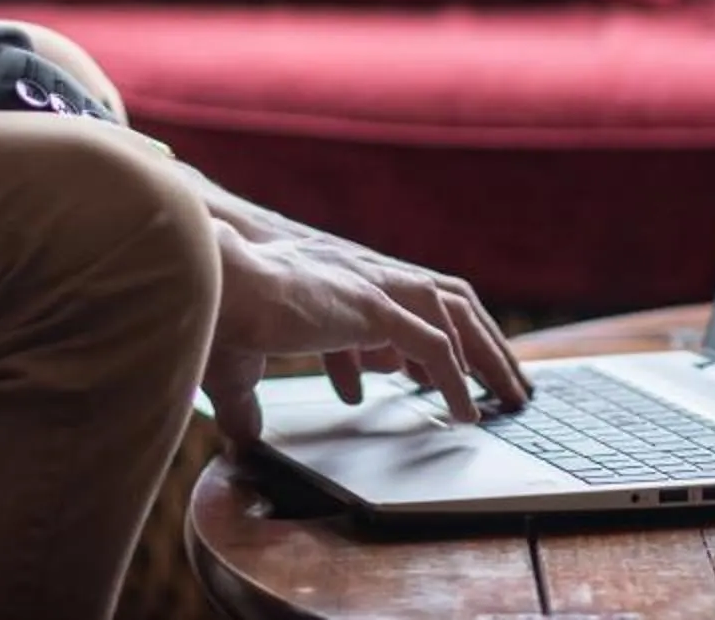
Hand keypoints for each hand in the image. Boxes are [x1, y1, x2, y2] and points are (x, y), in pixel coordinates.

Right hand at [196, 187, 532, 444]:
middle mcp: (363, 276)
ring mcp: (370, 287)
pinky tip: (464, 414)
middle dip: (483, 340)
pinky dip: (455, 382)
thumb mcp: (240, 368)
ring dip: (486, 356)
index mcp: (339, 281)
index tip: (447, 372)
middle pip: (449, 298)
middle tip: (507, 383)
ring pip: (454, 315)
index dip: (437, 332)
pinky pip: (434, 349)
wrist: (206, 287)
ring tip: (507, 397)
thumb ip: (249, 403)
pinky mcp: (370, 309)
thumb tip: (244, 438)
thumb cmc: (216, 319)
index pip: (408, 296)